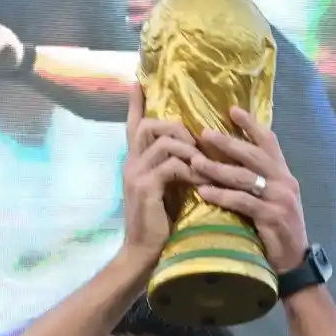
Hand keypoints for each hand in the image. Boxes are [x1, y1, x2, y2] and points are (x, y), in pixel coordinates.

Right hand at [120, 84, 206, 264]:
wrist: (143, 254)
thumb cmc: (159, 224)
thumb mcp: (167, 189)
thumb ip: (173, 168)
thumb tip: (195, 151)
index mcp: (135, 162)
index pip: (133, 126)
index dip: (135, 104)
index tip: (138, 81)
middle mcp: (131, 164)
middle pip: (149, 125)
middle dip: (177, 128)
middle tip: (196, 145)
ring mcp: (136, 175)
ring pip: (163, 142)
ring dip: (189, 149)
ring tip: (204, 165)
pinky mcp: (145, 188)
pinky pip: (172, 165)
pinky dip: (192, 170)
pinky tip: (202, 180)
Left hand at [192, 106, 307, 272]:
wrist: (292, 262)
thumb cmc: (276, 230)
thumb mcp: (271, 199)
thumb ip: (257, 180)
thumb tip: (230, 161)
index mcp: (284, 174)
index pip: (269, 142)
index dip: (251, 125)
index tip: (231, 109)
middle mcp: (284, 182)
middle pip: (253, 155)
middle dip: (228, 142)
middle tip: (204, 132)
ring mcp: (280, 199)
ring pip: (244, 177)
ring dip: (217, 168)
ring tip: (195, 162)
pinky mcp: (272, 217)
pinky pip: (242, 202)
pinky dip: (221, 195)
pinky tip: (203, 191)